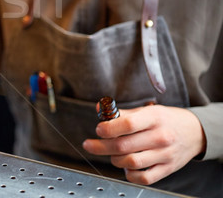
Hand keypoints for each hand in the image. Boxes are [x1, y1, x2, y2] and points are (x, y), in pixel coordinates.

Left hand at [82, 105, 205, 184]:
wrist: (194, 132)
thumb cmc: (166, 120)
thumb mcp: (147, 110)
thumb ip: (122, 113)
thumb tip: (100, 109)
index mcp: (154, 118)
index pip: (127, 124)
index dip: (108, 129)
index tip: (99, 130)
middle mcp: (160, 136)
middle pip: (123, 146)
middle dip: (101, 146)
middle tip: (90, 145)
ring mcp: (165, 154)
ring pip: (131, 162)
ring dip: (114, 159)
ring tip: (112, 154)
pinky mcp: (167, 169)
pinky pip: (144, 177)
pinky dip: (130, 174)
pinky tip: (126, 166)